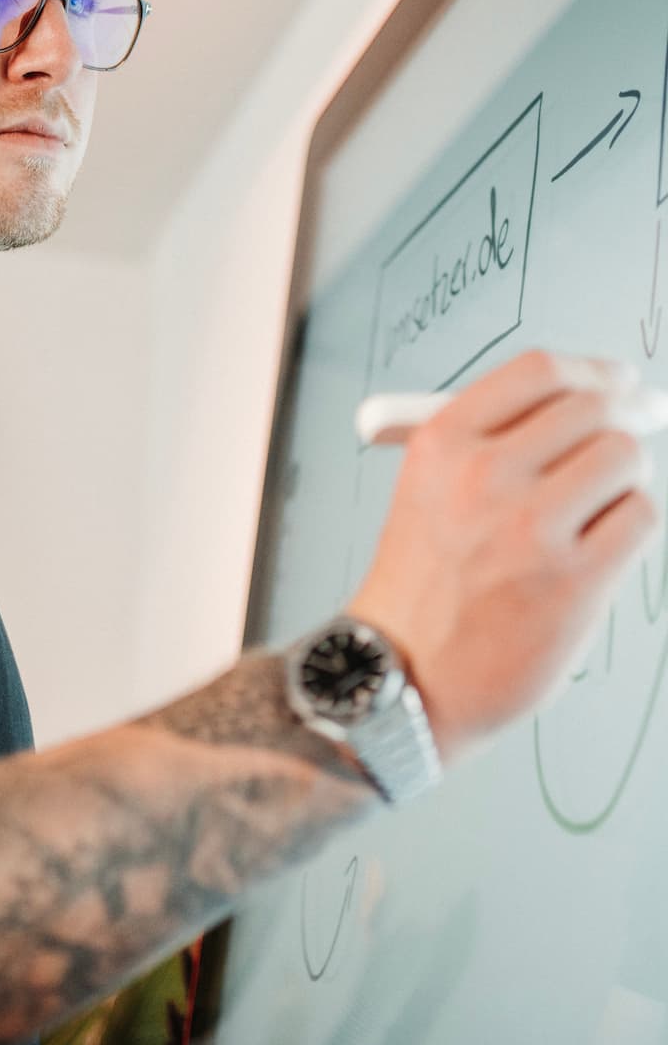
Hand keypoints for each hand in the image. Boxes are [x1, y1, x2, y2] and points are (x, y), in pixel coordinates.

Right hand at [347, 350, 658, 762]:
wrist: (404, 674)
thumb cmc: (424, 585)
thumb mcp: (429, 488)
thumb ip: (499, 440)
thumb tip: (603, 399)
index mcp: (441, 444)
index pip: (539, 371)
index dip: (591, 372)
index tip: (615, 382)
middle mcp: (483, 477)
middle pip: (591, 408)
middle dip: (618, 421)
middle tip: (624, 439)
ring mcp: (530, 529)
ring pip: (624, 457)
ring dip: (622, 478)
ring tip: (593, 510)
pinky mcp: (574, 581)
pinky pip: (640, 517)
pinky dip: (629, 526)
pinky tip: (596, 548)